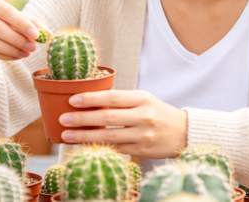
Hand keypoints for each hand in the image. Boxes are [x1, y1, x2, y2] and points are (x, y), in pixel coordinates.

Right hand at [0, 0, 42, 78]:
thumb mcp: (16, 21)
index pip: (5, 11)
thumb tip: (47, 34)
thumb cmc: (2, 24)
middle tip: (33, 47)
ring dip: (12, 49)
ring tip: (27, 53)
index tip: (36, 34)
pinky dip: (5, 55)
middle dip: (18, 39)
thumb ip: (32, 24)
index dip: (21, 23)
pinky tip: (17, 56)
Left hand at [58, 89, 187, 157]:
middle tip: (64, 119)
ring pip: (109, 137)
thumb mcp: (144, 99)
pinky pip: (116, 149)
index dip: (91, 99)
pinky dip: (99, 148)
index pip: (113, 97)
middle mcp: (143, 116)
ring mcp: (143, 135)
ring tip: (67, 136)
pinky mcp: (142, 151)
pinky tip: (84, 146)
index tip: (73, 100)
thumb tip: (89, 101)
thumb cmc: (158, 112)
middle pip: (107, 118)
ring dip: (85, 137)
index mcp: (142, 98)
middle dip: (82, 119)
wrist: (184, 132)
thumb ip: (121, 100)